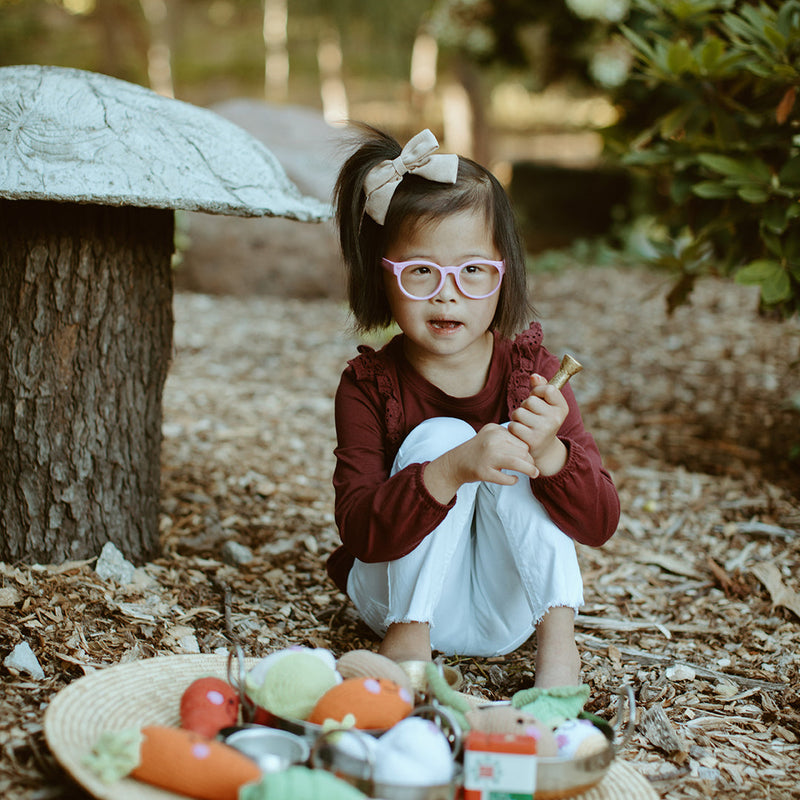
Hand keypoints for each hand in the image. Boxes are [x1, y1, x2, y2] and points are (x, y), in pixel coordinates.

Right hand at [422, 423, 538, 503]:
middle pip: (522, 451)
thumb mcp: (490, 435)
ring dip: (529, 469)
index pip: (520, 440)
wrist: (455, 463)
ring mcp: (486, 456)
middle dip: (529, 460)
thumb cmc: (478, 451)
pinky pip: (506, 478)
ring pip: (517, 462)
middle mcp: (490, 440)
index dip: (527, 450)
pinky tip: (514, 479)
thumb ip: (507, 438)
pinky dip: (513, 480)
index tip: (528, 458)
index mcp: (494, 429)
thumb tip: (531, 450)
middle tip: (532, 468)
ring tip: (534, 473)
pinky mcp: (483, 472)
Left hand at [508, 373, 568, 476]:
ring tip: (525, 424)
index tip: (538, 397)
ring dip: (517, 417)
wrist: (543, 449)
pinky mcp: (531, 440)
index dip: (538, 391)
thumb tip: (534, 376)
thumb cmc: (542, 420)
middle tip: (530, 415)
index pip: (548, 389)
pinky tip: (521, 433)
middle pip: (530, 401)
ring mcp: (544, 430)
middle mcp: (555, 419)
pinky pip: (513, 426)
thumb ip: (541, 387)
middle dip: (525, 406)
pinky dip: (513, 428)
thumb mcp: (547, 404)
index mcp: (562, 408)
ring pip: (519, 413)